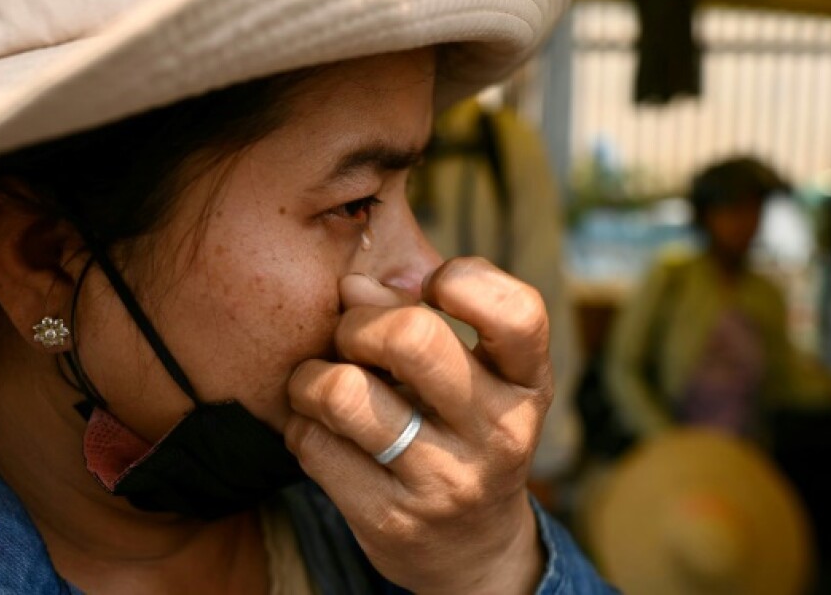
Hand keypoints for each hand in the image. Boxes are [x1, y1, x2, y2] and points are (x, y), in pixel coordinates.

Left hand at [284, 257, 552, 593]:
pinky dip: (301, 424)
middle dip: (360, 323)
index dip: (463, 278)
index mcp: (528, 384)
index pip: (517, 311)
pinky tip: (321, 428)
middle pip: (411, 336)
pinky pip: (313, 443)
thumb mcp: (477, 375)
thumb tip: (352, 284)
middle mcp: (498, 433)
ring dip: (313, 376)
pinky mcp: (390, 519)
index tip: (431, 289)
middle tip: (353, 338)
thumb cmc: (466, 432)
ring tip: (320, 383)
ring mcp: (445, 481)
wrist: (474, 552)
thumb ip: (420, 315)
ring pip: (344, 391)